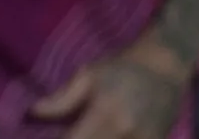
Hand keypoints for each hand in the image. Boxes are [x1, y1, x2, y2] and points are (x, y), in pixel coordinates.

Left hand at [30, 37, 191, 138]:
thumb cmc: (122, 68)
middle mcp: (126, 133)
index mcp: (105, 114)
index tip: (48, 138)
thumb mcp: (88, 75)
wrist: (165, 66)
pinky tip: (104, 135)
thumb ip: (61, 99)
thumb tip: (33, 112)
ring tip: (86, 133)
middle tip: (74, 132)